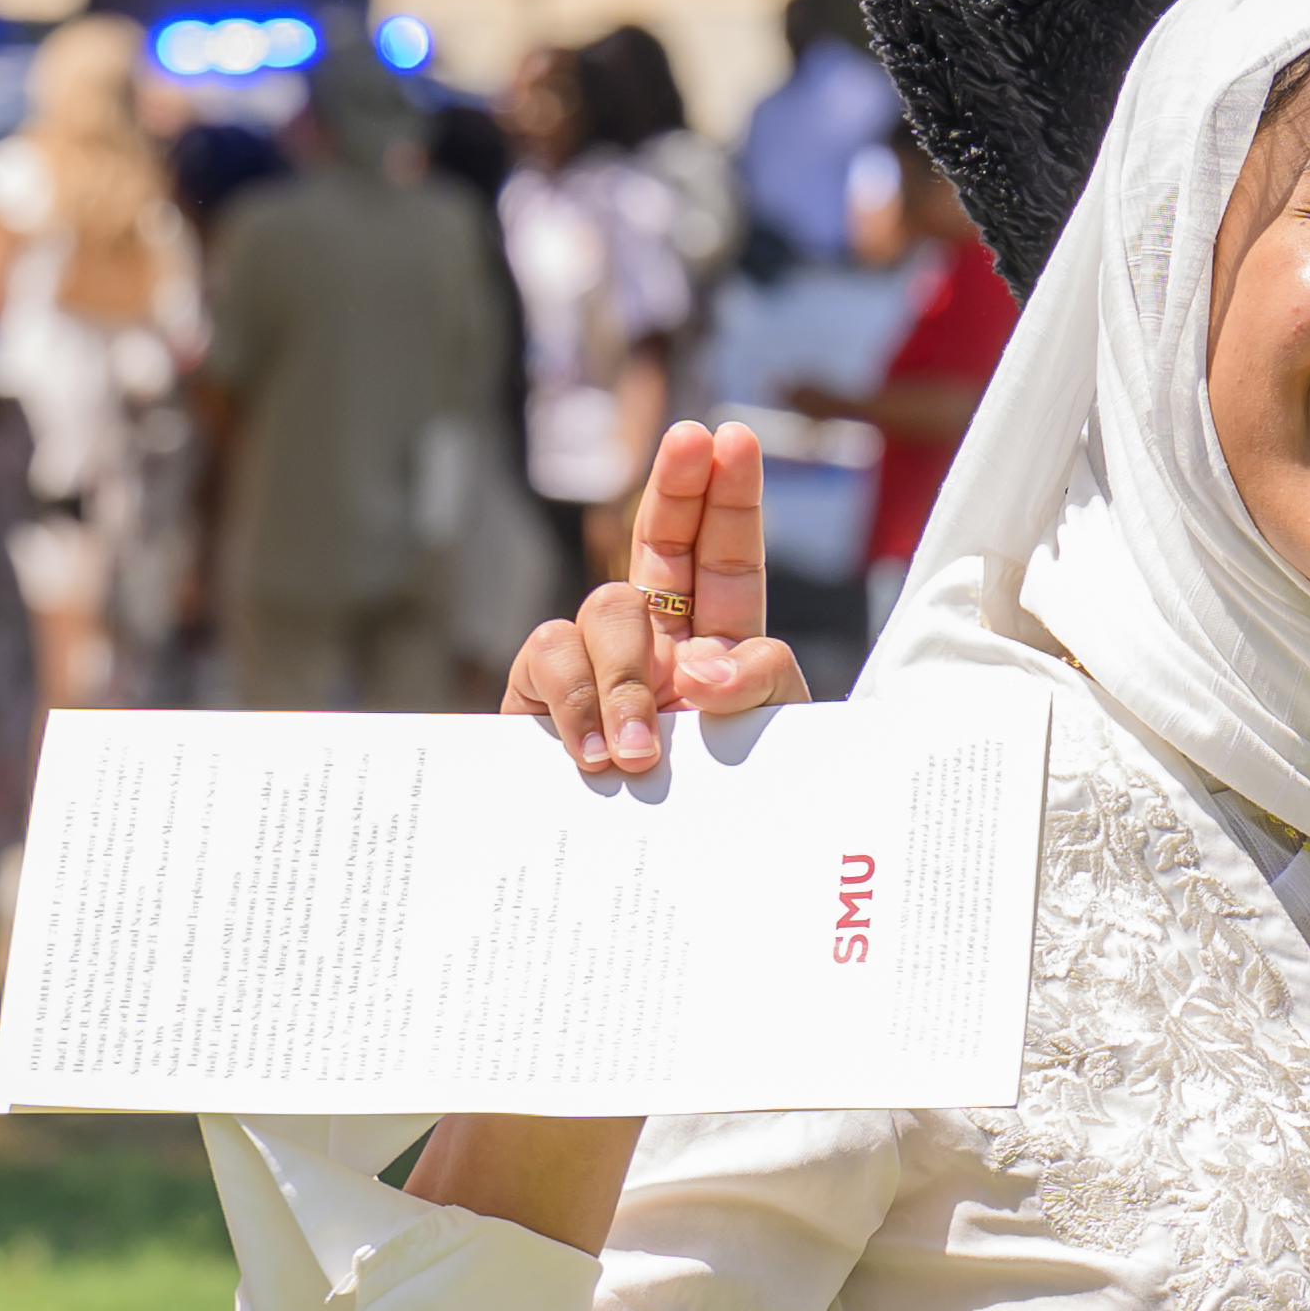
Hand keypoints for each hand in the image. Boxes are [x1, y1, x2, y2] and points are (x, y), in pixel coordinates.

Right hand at [500, 420, 801, 778]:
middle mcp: (651, 640)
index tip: (733, 438)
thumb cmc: (722, 802)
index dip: (725, 494)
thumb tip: (698, 662)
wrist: (654, 873)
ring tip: (643, 752)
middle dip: (676, 487)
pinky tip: (598, 757)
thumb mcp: (768, 740)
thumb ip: (757, 686)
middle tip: (694, 441)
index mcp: (714, 641)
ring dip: (627, 672)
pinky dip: (579, 705)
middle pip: (655, 545)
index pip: (720, 554)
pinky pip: (549, 663)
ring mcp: (591, 665)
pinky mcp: (541, 701)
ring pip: (603, 610)